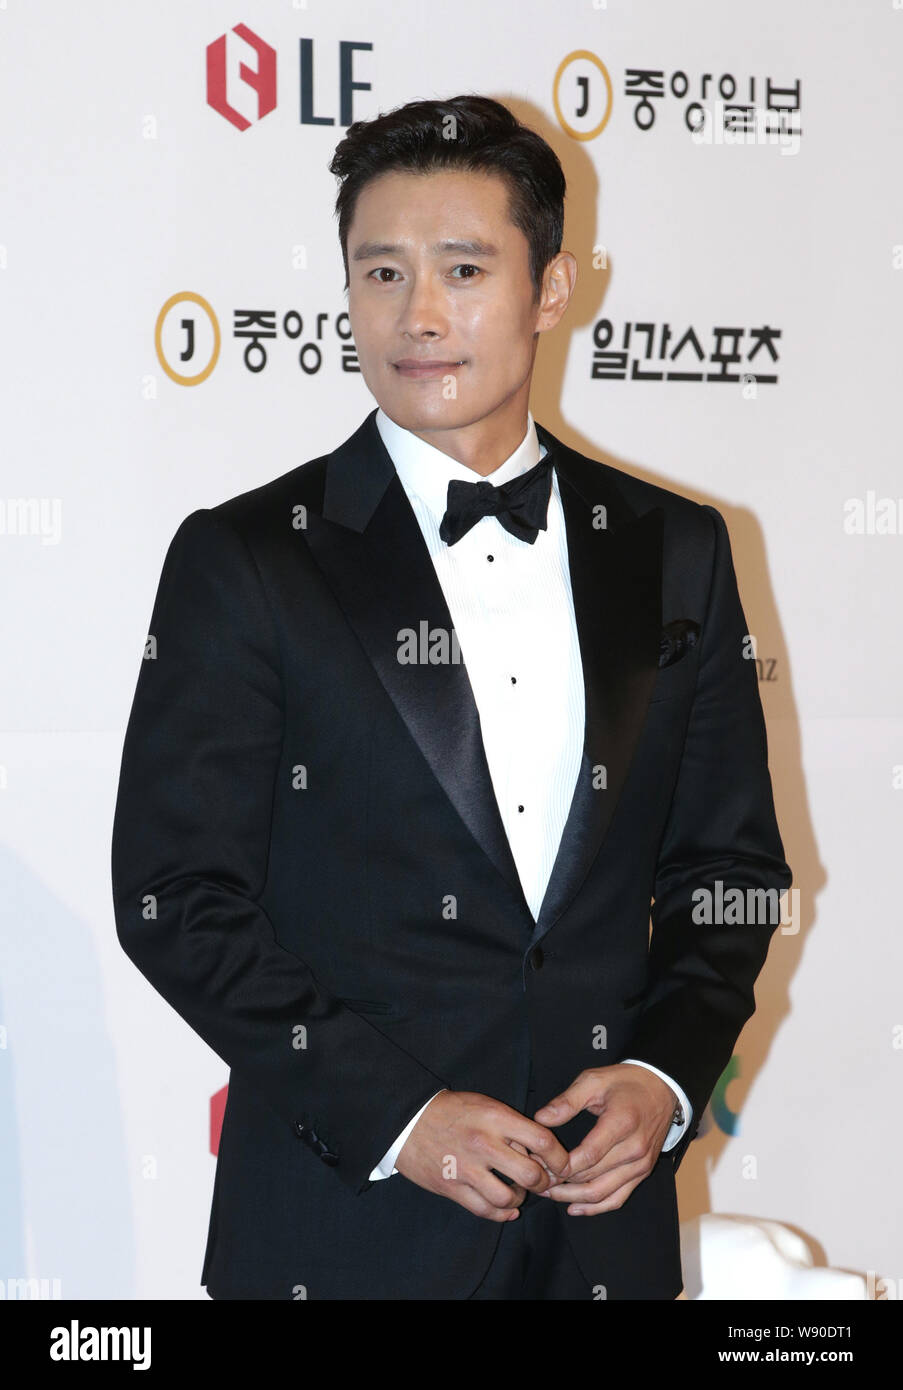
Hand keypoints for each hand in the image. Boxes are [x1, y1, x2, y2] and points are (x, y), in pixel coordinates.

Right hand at [394, 1090, 569, 1222]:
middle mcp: (483, 1143)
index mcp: (495, 1117)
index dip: (559, 1157)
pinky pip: (484, 1210)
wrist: (407, 1120)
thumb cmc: (452, 1110)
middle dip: (542, 1182)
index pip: (542, 1140)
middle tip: (541, 1181)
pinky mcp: (450, 1187)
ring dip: (519, 1199)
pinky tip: (505, 1209)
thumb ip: (513, 1127)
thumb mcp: (485, 1105)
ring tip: (517, 1193)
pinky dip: (500, 1214)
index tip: (562, 1164)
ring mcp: (465, 1167)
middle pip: (530, 1174)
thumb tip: (539, 1153)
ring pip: (508, 1198)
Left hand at [532, 1063, 675, 1214]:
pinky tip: (574, 1207)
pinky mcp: (642, 1173)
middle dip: (561, 1182)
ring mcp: (641, 1164)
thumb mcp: (594, 1080)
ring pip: (602, 1193)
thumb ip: (567, 1101)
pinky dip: (595, 1207)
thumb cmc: (625, 1082)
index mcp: (622, 1123)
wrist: (662, 1088)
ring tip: (549, 1192)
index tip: (539, 1163)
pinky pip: (618, 1199)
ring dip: (573, 1198)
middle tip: (538, 1178)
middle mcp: (634, 1148)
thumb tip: (541, 1118)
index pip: (588, 1155)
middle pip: (592, 1177)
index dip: (562, 1165)